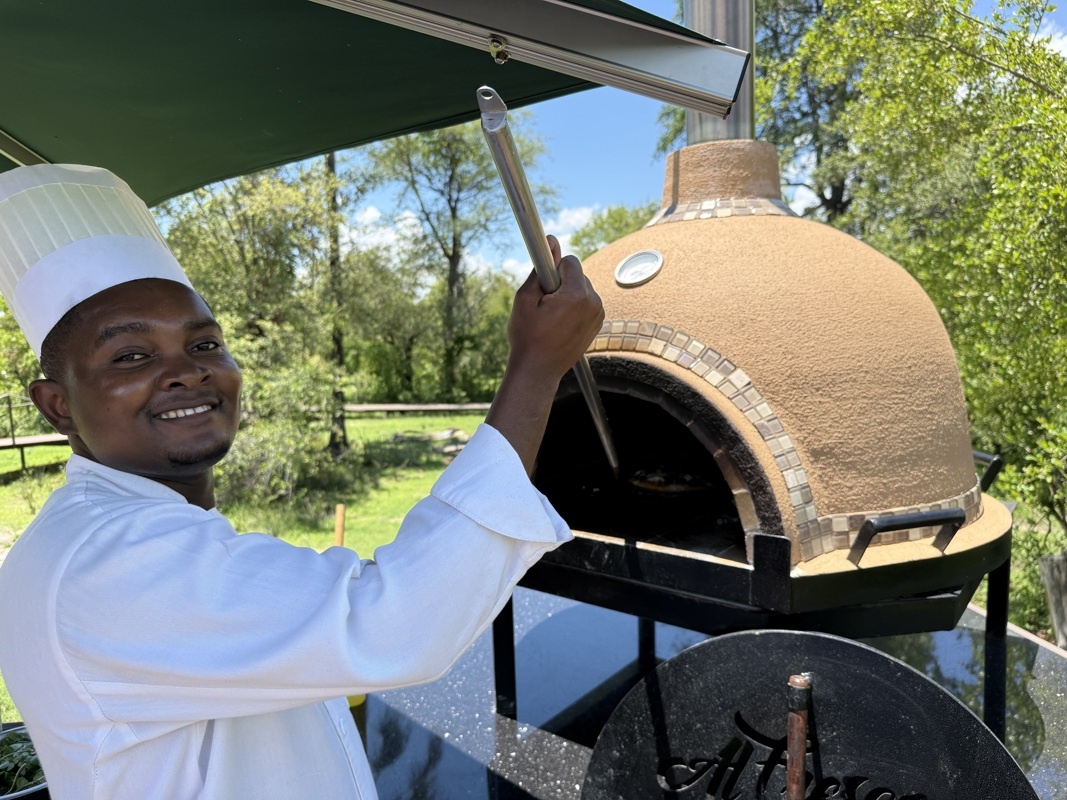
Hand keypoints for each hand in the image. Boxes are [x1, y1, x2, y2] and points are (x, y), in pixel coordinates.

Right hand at [506, 235, 604, 384]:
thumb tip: (551, 242)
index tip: (543, 282)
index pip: (570, 262)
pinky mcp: (598, 324)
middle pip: (577, 275)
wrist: (538, 371)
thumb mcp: (525, 298)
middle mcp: (594, 303)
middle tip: (544, 304)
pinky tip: (560, 323)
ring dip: (567, 295)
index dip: (552, 269)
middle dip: (560, 282)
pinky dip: (574, 307)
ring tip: (551, 316)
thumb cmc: (527, 336)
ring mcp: (598, 315)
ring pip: (582, 288)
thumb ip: (540, 268)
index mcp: (578, 295)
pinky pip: (586, 303)